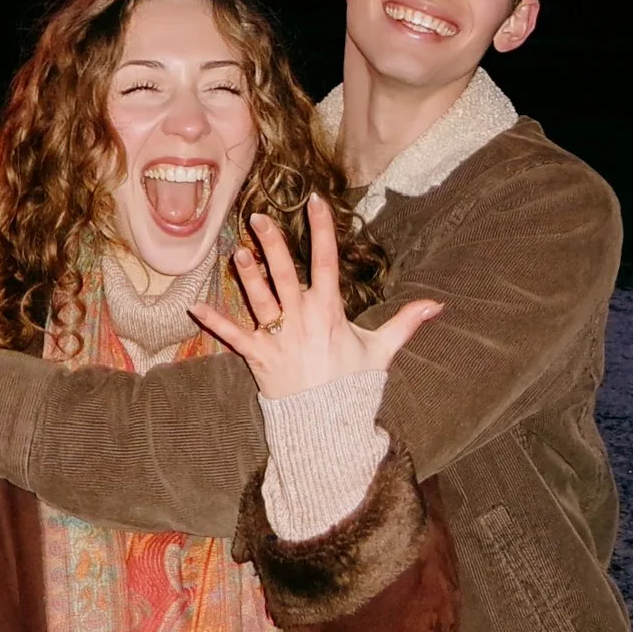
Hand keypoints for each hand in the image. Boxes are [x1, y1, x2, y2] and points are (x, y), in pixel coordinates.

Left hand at [191, 194, 441, 398]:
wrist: (328, 429)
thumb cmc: (353, 386)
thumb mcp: (381, 351)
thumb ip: (406, 323)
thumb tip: (438, 305)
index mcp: (329, 312)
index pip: (326, 262)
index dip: (322, 230)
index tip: (316, 202)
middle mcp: (301, 320)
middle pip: (285, 275)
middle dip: (273, 244)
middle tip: (258, 217)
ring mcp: (278, 339)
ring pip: (259, 300)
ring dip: (247, 275)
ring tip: (236, 251)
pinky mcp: (259, 358)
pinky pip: (234, 338)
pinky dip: (215, 322)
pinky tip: (195, 306)